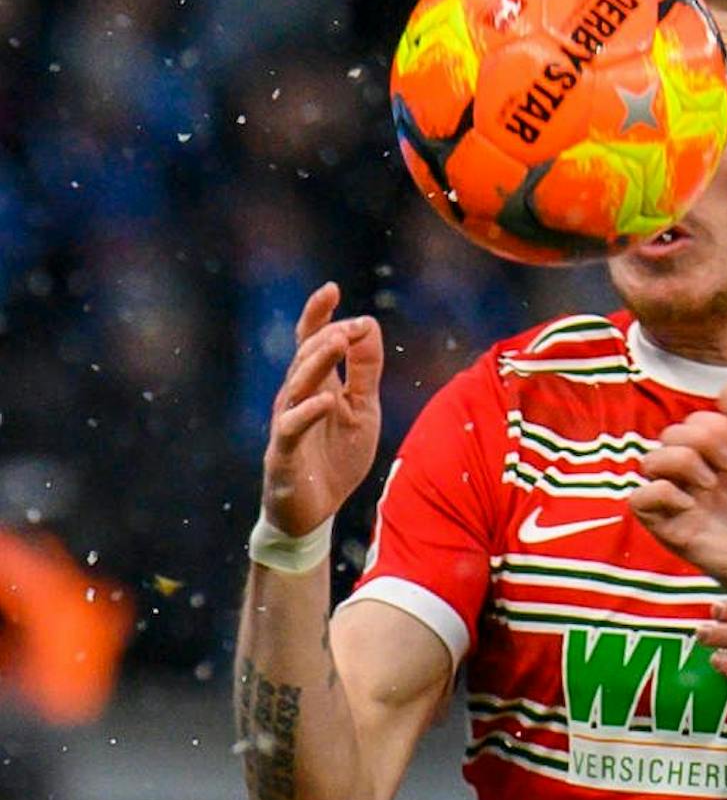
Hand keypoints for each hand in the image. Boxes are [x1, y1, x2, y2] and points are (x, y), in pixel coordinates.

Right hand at [261, 283, 384, 534]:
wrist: (316, 511)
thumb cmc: (336, 456)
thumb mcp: (362, 409)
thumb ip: (365, 371)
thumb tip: (368, 325)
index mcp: (316, 385)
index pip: (311, 341)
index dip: (318, 314)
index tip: (331, 288)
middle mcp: (296, 398)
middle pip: (304, 358)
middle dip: (325, 337)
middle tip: (349, 324)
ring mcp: (287, 425)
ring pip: (297, 387)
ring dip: (316, 363)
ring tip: (336, 342)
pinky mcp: (284, 454)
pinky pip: (292, 429)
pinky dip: (308, 413)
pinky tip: (326, 400)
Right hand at [632, 385, 726, 616]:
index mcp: (716, 463)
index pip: (694, 422)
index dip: (720, 424)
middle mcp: (694, 481)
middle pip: (669, 435)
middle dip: (705, 437)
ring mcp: (681, 505)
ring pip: (650, 461)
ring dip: (684, 459)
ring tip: (713, 482)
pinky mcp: (671, 532)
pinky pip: (639, 500)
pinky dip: (663, 490)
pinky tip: (693, 500)